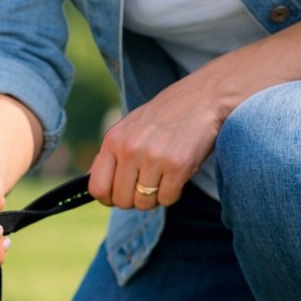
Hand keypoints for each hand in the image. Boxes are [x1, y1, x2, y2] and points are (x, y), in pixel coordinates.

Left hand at [88, 76, 224, 208]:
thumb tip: (96, 188)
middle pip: (121, 200)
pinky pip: (167, 199)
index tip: (119, 196)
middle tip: (148, 186)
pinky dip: (172, 194)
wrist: (204, 97)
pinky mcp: (178, 165)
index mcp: (113, 139)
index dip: (108, 198)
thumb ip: (114, 155)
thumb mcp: (130, 128)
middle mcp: (130, 149)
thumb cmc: (166, 115)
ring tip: (163, 178)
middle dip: (134, 199)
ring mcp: (153, 157)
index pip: (96, 187)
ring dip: (155, 197)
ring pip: (144, 202)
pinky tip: (177, 176)